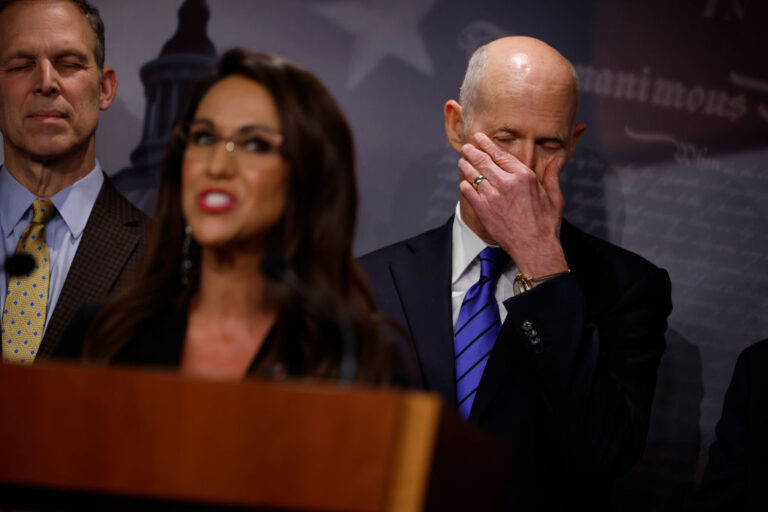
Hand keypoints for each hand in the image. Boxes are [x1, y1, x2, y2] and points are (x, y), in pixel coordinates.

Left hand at [458, 132, 568, 276]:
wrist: (534, 248)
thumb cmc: (546, 224)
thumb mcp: (554, 197)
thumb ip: (552, 175)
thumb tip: (557, 160)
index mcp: (523, 176)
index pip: (500, 154)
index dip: (487, 144)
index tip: (480, 138)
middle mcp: (506, 183)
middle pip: (483, 161)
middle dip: (472, 152)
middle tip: (466, 147)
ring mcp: (492, 197)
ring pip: (473, 175)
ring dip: (465, 166)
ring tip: (462, 161)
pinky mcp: (483, 210)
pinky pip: (468, 193)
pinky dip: (465, 185)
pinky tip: (464, 183)